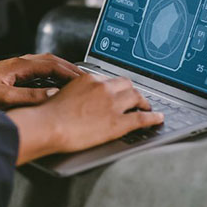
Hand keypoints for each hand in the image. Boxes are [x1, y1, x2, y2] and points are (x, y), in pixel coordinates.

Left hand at [0, 53, 81, 107]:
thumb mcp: (3, 98)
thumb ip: (30, 97)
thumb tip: (53, 96)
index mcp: (19, 65)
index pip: (53, 64)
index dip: (71, 72)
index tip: (85, 79)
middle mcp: (17, 63)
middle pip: (51, 60)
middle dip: (69, 68)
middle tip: (85, 78)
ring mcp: (12, 67)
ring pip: (43, 64)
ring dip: (59, 70)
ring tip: (72, 80)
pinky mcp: (7, 74)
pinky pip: (35, 71)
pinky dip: (48, 75)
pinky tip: (50, 85)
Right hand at [7, 74, 164, 164]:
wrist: (48, 126)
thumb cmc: (48, 115)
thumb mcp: (62, 94)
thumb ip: (77, 92)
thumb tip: (81, 98)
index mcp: (90, 79)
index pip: (110, 80)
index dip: (117, 87)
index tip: (119, 92)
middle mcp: (104, 88)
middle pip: (127, 85)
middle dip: (133, 91)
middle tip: (135, 99)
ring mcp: (113, 104)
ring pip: (137, 97)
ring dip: (144, 102)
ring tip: (147, 107)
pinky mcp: (118, 122)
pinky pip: (142, 117)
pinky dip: (153, 117)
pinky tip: (158, 118)